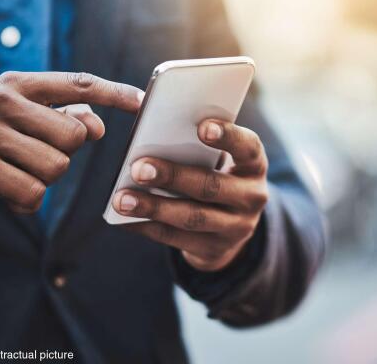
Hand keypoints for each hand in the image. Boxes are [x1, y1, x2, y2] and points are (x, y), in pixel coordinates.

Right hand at [0, 71, 141, 213]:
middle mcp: (0, 102)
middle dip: (64, 152)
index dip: (114, 93)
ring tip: (16, 169)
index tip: (144, 102)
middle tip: (34, 152)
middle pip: (74, 134)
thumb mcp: (24, 120)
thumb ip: (64, 116)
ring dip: (44, 177)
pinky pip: (35, 194)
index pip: (77, 84)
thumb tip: (97, 126)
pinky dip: (26, 200)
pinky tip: (5, 188)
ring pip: (58, 167)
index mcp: (17, 84)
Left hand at [112, 120, 268, 271]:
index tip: (202, 128)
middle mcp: (252, 197)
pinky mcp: (215, 249)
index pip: (248, 148)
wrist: (231, 226)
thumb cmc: (217, 175)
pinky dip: (148, 227)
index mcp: (254, 166)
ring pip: (193, 217)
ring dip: (155, 208)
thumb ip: (197, 148)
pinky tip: (125, 219)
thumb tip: (152, 136)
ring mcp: (237, 228)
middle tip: (139, 168)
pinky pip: (177, 239)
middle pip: (212, 186)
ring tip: (122, 200)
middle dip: (174, 177)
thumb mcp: (221, 161)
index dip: (228, 137)